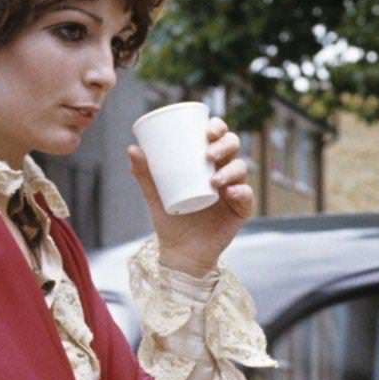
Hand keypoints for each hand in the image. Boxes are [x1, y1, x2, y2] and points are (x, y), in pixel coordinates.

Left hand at [128, 115, 253, 277]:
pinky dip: (241, 192)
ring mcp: (233, 190)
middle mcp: (223, 172)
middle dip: (225, 145)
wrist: (180, 252)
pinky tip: (231, 192)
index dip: (218, 127)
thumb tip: (132, 149)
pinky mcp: (240, 211)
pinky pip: (246, 197)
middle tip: (208, 154)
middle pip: (232, 148)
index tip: (207, 130)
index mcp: (207, 163)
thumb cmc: (170, 220)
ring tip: (214, 180)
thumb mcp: (155, 195)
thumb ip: (144, 174)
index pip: (217, 137)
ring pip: (240, 169)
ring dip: (230, 170)